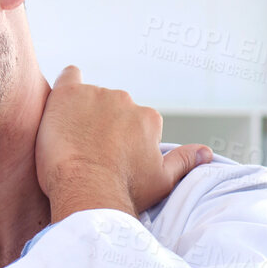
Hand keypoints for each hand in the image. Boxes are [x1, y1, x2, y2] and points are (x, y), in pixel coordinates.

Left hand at [34, 65, 212, 221]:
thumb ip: (184, 161)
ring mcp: (96, 94)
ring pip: (89, 98)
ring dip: (81, 114)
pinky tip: (60, 103)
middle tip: (87, 152)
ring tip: (68, 141)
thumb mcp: (163, 181)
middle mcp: (126, 100)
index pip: (135, 122)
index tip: (111, 158)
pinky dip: (66, 86)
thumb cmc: (125, 191)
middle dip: (101, 126)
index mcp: (148, 118)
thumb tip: (206, 152)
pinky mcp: (68, 93)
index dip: (121, 141)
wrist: (87, 191)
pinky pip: (69, 76)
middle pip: (111, 108)